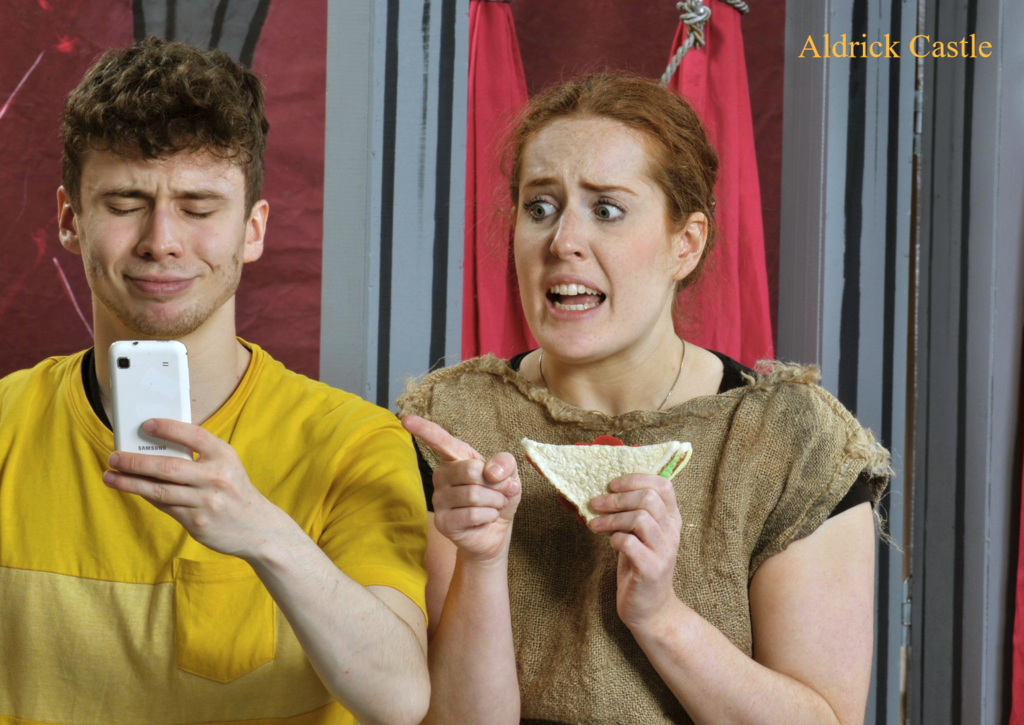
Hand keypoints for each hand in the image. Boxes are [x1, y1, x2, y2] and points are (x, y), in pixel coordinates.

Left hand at [103, 418, 285, 558]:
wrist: (258, 528)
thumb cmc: (234, 491)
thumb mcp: (226, 466)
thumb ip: (199, 455)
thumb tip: (157, 445)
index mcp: (224, 456)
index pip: (193, 436)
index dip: (168, 428)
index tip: (145, 425)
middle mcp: (216, 477)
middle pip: (167, 467)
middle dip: (135, 461)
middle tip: (114, 457)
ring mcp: (206, 501)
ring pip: (160, 490)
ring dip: (131, 483)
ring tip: (111, 476)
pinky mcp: (197, 522)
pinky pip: (165, 506)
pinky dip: (147, 497)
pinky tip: (133, 490)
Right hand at [401, 415, 520, 562]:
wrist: (496, 530)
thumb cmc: (499, 496)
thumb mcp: (509, 474)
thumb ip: (505, 463)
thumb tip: (491, 472)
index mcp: (455, 457)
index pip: (439, 440)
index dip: (424, 429)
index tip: (406, 420)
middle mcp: (442, 475)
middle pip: (470, 470)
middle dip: (496, 484)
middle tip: (501, 492)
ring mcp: (439, 499)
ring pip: (474, 495)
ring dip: (495, 501)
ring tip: (494, 505)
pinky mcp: (442, 521)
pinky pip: (472, 514)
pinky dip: (489, 516)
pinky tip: (485, 518)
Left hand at [589, 473, 681, 630]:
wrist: (650, 609)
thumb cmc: (640, 566)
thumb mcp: (639, 535)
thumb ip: (630, 513)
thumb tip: (602, 491)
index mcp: (671, 519)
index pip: (664, 485)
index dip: (636, 479)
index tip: (613, 485)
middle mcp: (672, 532)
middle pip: (649, 498)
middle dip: (617, 498)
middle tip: (596, 503)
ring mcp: (664, 551)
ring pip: (640, 518)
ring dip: (612, 519)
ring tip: (595, 524)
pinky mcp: (651, 569)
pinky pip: (631, 543)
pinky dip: (615, 539)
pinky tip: (609, 544)